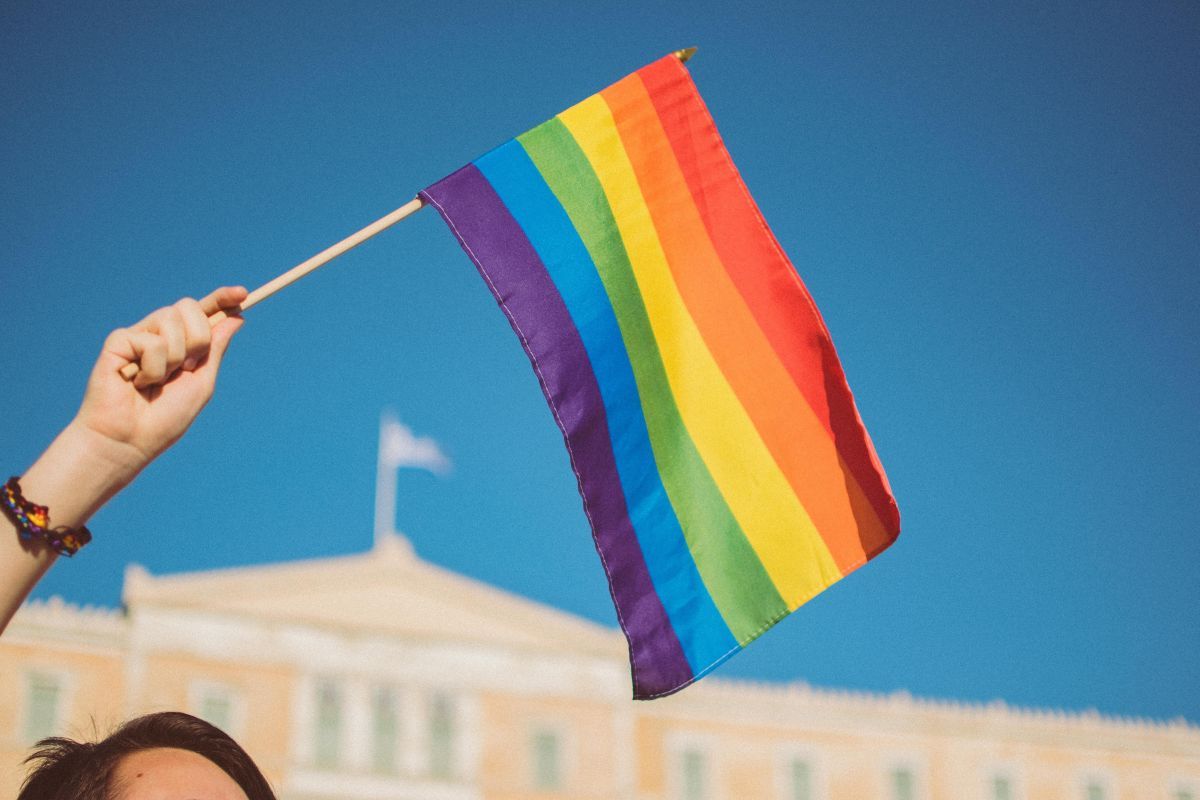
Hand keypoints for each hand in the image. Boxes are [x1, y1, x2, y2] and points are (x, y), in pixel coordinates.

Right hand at [72, 286, 247, 480]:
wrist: (130, 439)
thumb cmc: (165, 418)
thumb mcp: (201, 382)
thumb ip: (215, 349)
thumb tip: (237, 318)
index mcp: (183, 345)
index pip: (203, 313)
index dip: (221, 299)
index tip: (242, 293)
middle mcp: (160, 335)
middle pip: (189, 307)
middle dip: (197, 338)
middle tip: (185, 368)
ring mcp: (139, 336)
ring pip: (170, 319)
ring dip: (174, 357)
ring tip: (157, 381)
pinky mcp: (119, 342)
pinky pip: (150, 340)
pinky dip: (152, 368)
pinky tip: (137, 382)